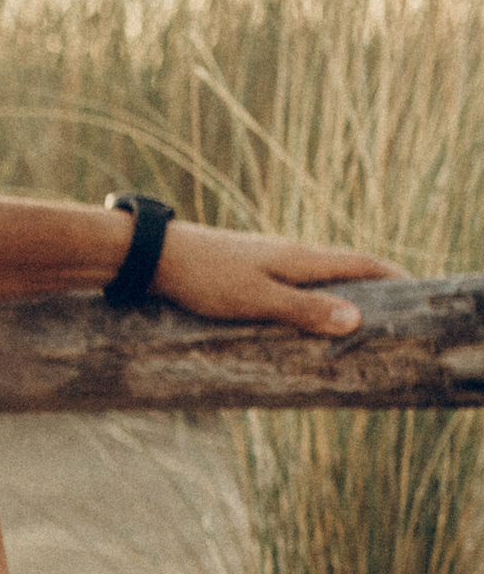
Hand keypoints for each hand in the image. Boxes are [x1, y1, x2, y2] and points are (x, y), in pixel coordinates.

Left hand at [151, 224, 401, 335]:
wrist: (156, 257)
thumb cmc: (205, 278)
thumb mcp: (257, 300)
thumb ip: (304, 310)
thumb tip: (356, 318)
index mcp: (300, 258)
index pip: (360, 263)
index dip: (391, 276)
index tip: (417, 290)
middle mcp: (290, 254)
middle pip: (344, 268)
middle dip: (373, 286)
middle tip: (395, 311)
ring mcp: (268, 260)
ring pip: (318, 276)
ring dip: (342, 292)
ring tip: (357, 318)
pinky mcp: (248, 269)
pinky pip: (294, 283)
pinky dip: (312, 297)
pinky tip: (304, 315)